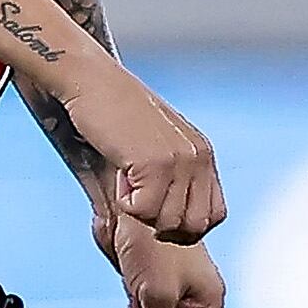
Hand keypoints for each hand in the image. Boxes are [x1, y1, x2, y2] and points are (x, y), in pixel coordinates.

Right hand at [49, 66, 223, 243]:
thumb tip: (177, 218)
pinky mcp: (155, 162)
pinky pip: (142, 210)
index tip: (157, 209)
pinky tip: (119, 173)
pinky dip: (124, 201)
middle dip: (162, 223)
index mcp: (204, 154)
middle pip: (193, 225)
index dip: (184, 224)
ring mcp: (180, 160)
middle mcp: (199, 157)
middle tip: (138, 196)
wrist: (93, 82)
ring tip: (127, 178)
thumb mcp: (162, 143)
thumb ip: (178, 174)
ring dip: (140, 210)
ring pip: (167, 222)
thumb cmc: (118, 111)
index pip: (214, 215)